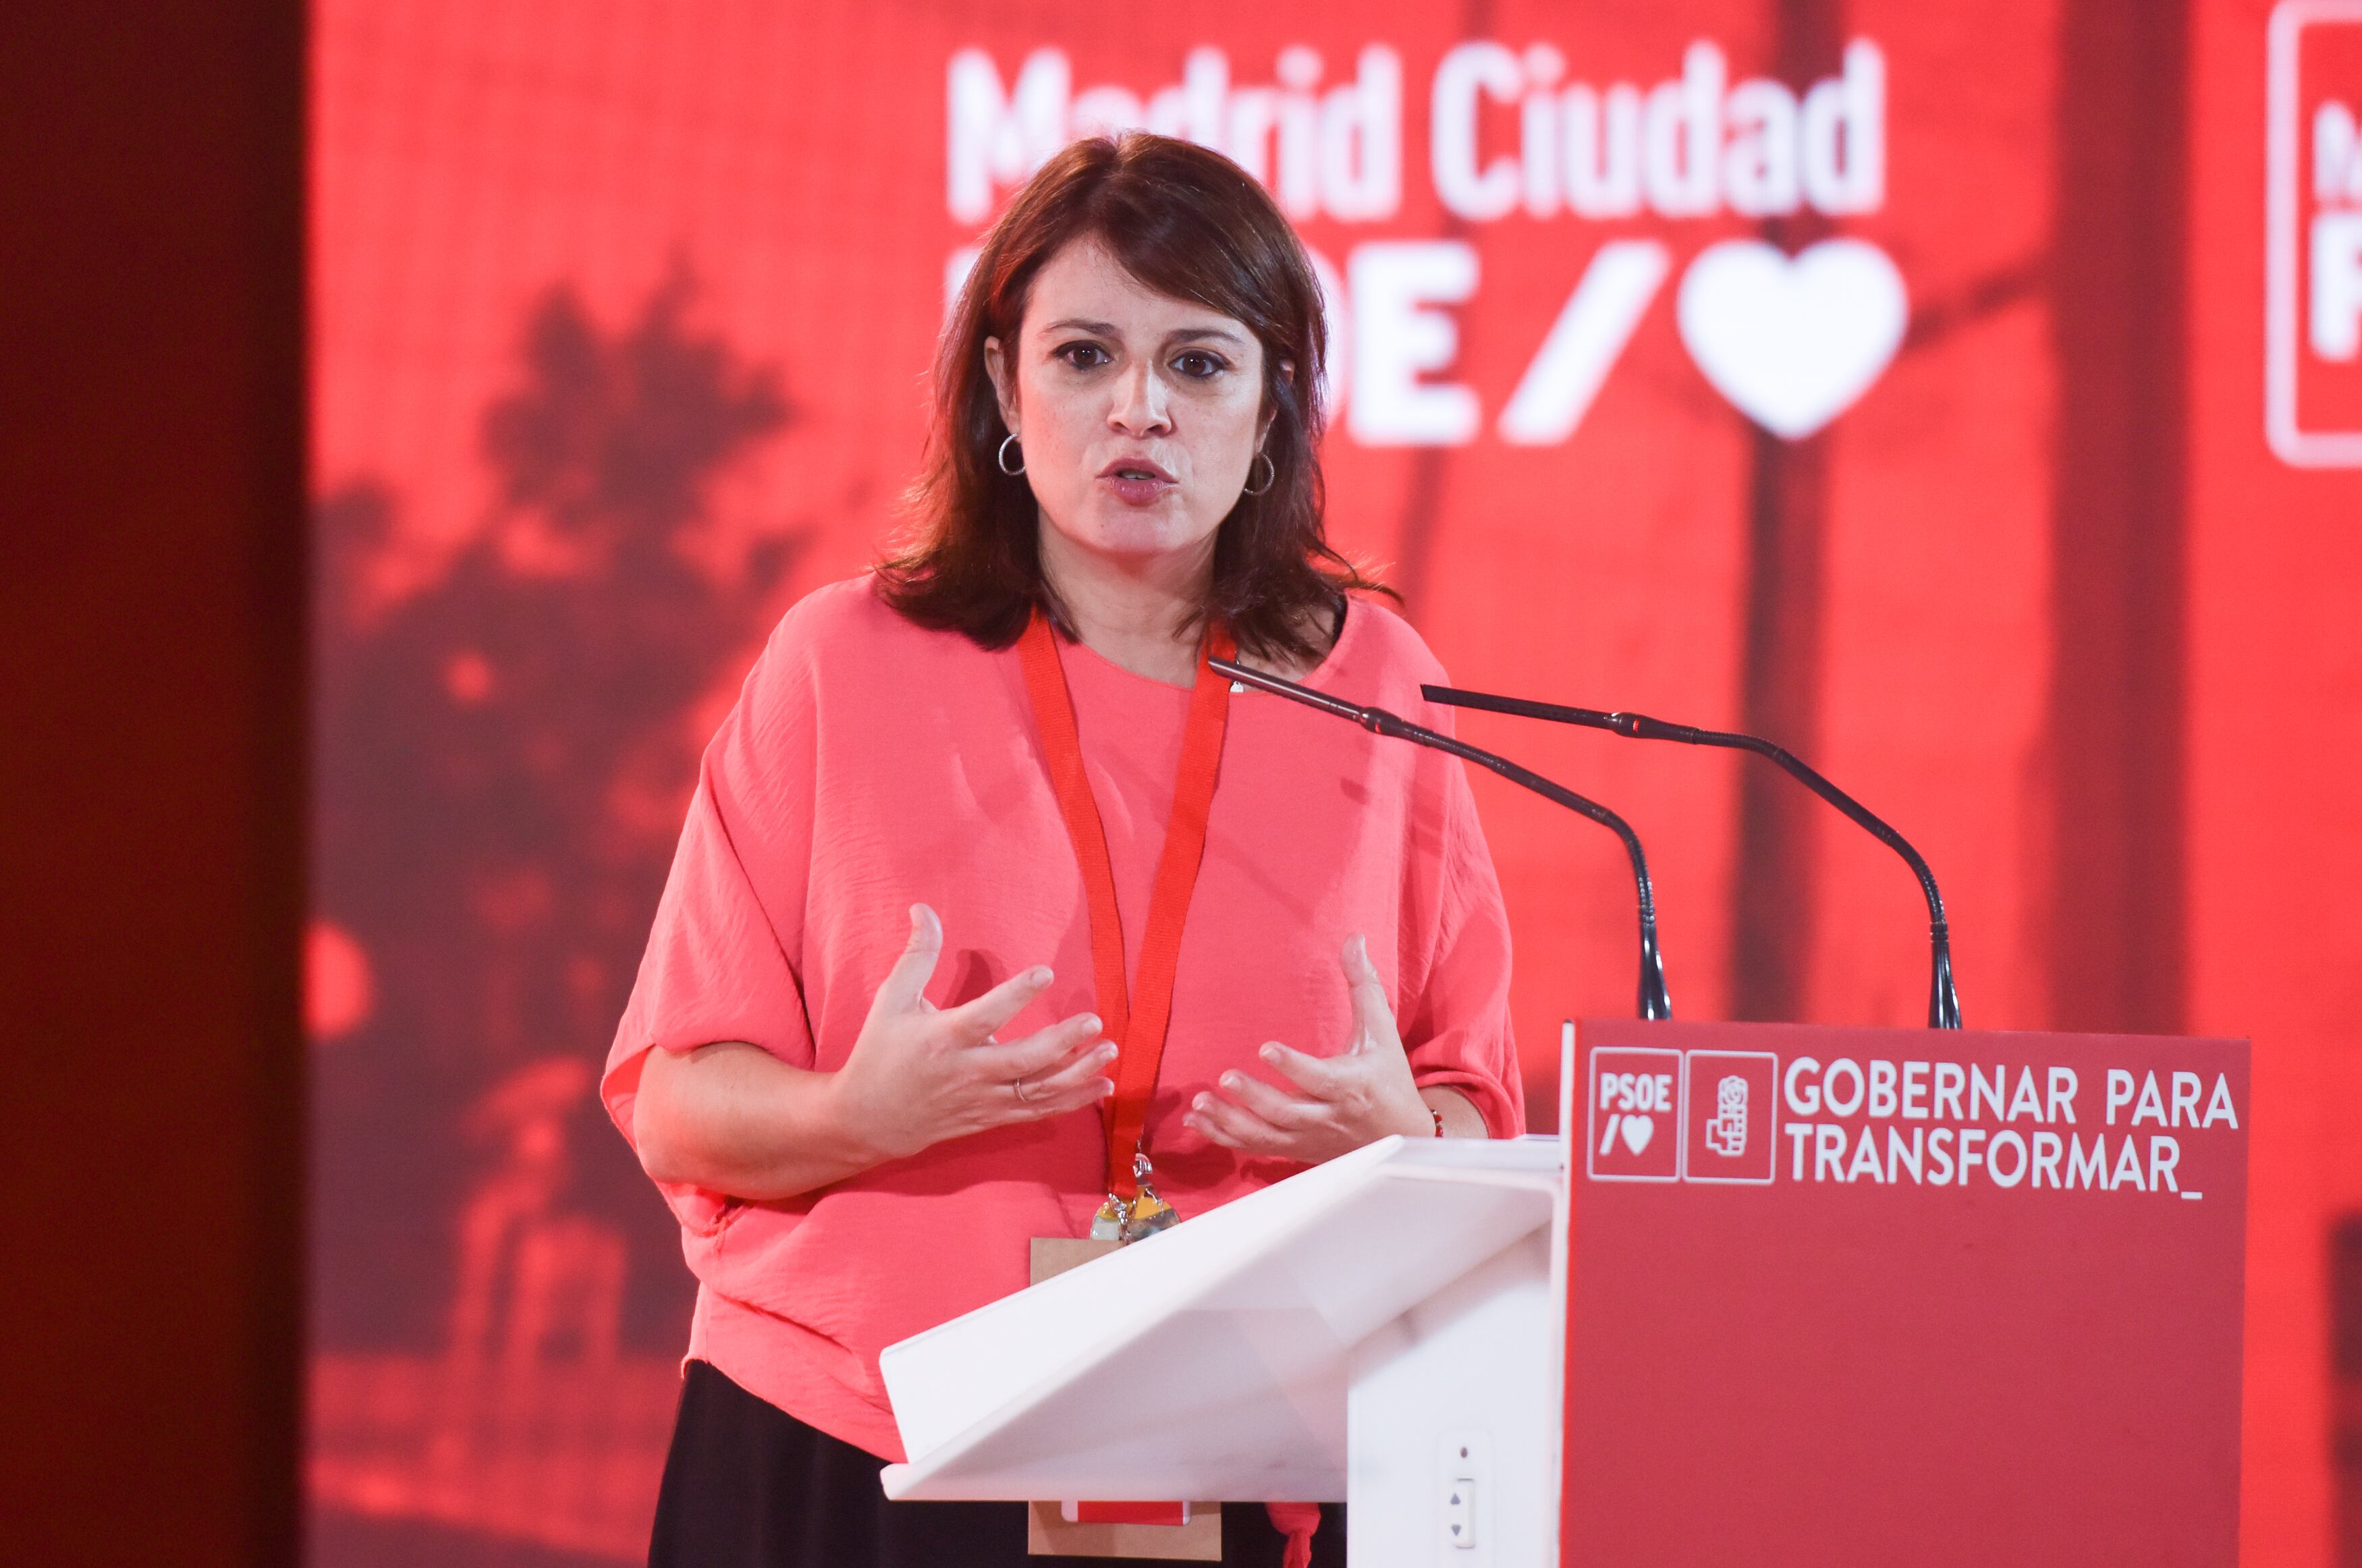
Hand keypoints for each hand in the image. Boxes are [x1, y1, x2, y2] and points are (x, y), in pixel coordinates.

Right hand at [827, 904, 1115, 1160]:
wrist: (868, 1120)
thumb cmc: (879, 1053)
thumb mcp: (891, 1001)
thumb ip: (916, 955)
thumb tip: (923, 908)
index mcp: (942, 1039)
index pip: (984, 1016)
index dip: (1015, 995)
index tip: (1046, 972)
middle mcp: (966, 1072)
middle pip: (1022, 1061)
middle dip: (1061, 1042)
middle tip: (1094, 1021)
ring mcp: (982, 1100)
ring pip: (1037, 1091)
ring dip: (1077, 1074)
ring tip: (1109, 1051)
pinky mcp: (990, 1118)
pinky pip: (1036, 1111)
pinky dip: (1071, 1101)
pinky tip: (1101, 1086)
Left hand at [1183, 934, 1434, 1163]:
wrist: (1402, 1137)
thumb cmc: (1390, 1080)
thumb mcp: (1381, 1032)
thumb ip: (1363, 986)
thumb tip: (1353, 939)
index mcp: (1349, 1086)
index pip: (1318, 1078)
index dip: (1292, 1065)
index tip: (1266, 1048)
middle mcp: (1327, 1116)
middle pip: (1286, 1112)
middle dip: (1255, 1096)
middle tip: (1226, 1076)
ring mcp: (1308, 1137)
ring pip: (1266, 1136)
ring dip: (1230, 1121)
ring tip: (1200, 1103)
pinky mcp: (1295, 1150)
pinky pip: (1256, 1148)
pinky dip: (1224, 1137)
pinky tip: (1197, 1122)